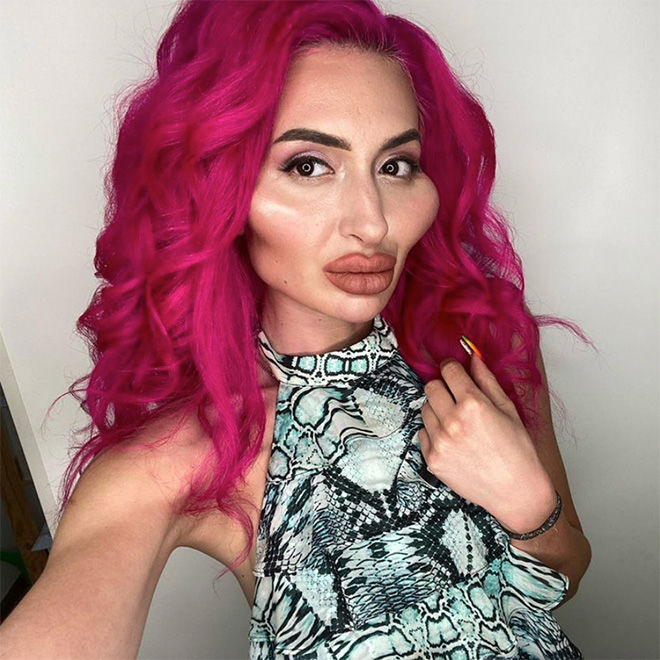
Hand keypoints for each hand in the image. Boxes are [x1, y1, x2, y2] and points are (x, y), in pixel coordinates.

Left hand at [418, 353, 556, 533]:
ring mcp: (439, 442)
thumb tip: (473, 357)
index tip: (454, 371)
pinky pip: (422, 433)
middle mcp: (452, 422)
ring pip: (424, 409)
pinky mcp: (432, 459)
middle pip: (431, 387)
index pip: (449, 371)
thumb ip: (487, 381)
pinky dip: (433, 432)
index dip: (452, 368)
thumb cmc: (518, 451)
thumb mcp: (508, 410)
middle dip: (442, 387)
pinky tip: (452, 440)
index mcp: (473, 405)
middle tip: (455, 397)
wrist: (516, 492)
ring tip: (457, 422)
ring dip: (437, 410)